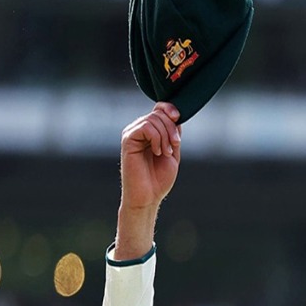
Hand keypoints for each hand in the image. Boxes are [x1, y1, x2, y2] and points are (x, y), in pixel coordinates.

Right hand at [116, 103, 180, 257]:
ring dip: (166, 136)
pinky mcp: (127, 141)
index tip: (178, 118)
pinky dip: (157, 138)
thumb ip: (173, 132)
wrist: (147, 197)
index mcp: (149, 132)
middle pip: (159, 113)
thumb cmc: (158, 179)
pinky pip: (146, 127)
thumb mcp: (172, 151)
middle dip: (171, 128)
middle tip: (173, 147)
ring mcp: (131, 135)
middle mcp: (138, 130)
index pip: (159, 108)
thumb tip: (175, 113)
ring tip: (165, 153)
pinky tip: (156, 151)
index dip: (170, 109)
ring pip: (154, 119)